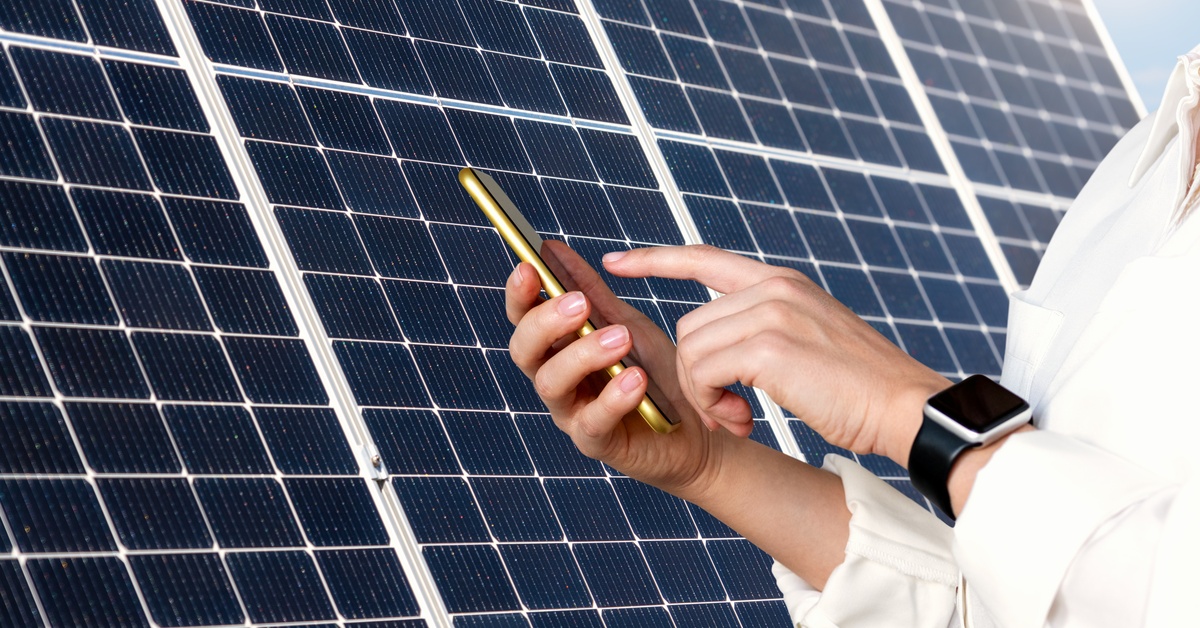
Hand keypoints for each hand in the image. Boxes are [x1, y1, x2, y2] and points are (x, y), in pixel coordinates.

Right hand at [505, 241, 726, 497]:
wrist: (698, 428)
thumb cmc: (656, 374)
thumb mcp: (625, 322)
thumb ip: (590, 289)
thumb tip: (553, 247)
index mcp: (558, 347)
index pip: (523, 318)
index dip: (520, 294)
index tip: (528, 266)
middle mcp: (556, 379)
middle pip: (525, 351)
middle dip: (546, 322)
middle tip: (580, 303)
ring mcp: (572, 413)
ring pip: (552, 383)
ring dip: (582, 355)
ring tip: (620, 338)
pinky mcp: (597, 443)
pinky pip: (592, 422)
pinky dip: (612, 397)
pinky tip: (635, 379)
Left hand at [603, 245, 950, 464]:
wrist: (905, 408)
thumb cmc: (860, 389)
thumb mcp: (809, 338)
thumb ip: (766, 326)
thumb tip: (720, 345)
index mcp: (783, 282)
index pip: (704, 258)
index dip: (655, 259)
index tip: (616, 261)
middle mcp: (775, 287)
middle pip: (689, 326)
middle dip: (696, 376)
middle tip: (728, 412)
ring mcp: (772, 312)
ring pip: (692, 351)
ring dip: (705, 396)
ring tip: (739, 419)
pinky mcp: (768, 347)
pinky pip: (704, 373)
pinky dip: (713, 404)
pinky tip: (744, 421)